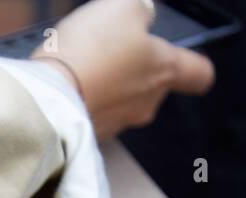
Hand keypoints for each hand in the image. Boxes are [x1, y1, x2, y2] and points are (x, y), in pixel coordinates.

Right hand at [33, 0, 213, 138]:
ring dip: (107, 87)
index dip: (195, 65)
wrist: (45, 99)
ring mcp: (116, 124)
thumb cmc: (89, 52)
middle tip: (110, 53)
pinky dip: (83, 102)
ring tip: (82, 69)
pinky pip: (91, 116)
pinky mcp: (86, 137)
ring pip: (120, 102)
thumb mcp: (122, 7)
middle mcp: (146, 104)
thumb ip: (140, 10)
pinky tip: (66, 88)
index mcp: (164, 71)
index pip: (200, 74)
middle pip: (153, 88)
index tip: (185, 61)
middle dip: (136, 71)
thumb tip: (142, 16)